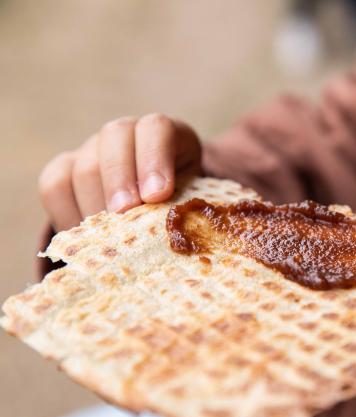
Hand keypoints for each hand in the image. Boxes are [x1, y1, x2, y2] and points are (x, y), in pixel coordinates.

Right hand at [38, 114, 201, 230]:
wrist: (159, 204)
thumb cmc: (182, 202)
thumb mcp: (192, 197)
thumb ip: (182, 202)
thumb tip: (168, 228)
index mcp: (165, 133)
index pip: (156, 129)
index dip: (154, 159)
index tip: (157, 195)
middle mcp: (125, 133)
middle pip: (114, 139)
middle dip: (120, 181)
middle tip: (125, 213)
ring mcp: (92, 149)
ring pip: (83, 167)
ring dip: (96, 205)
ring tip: (110, 237)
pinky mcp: (65, 169)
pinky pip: (54, 186)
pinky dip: (67, 214)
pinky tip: (85, 239)